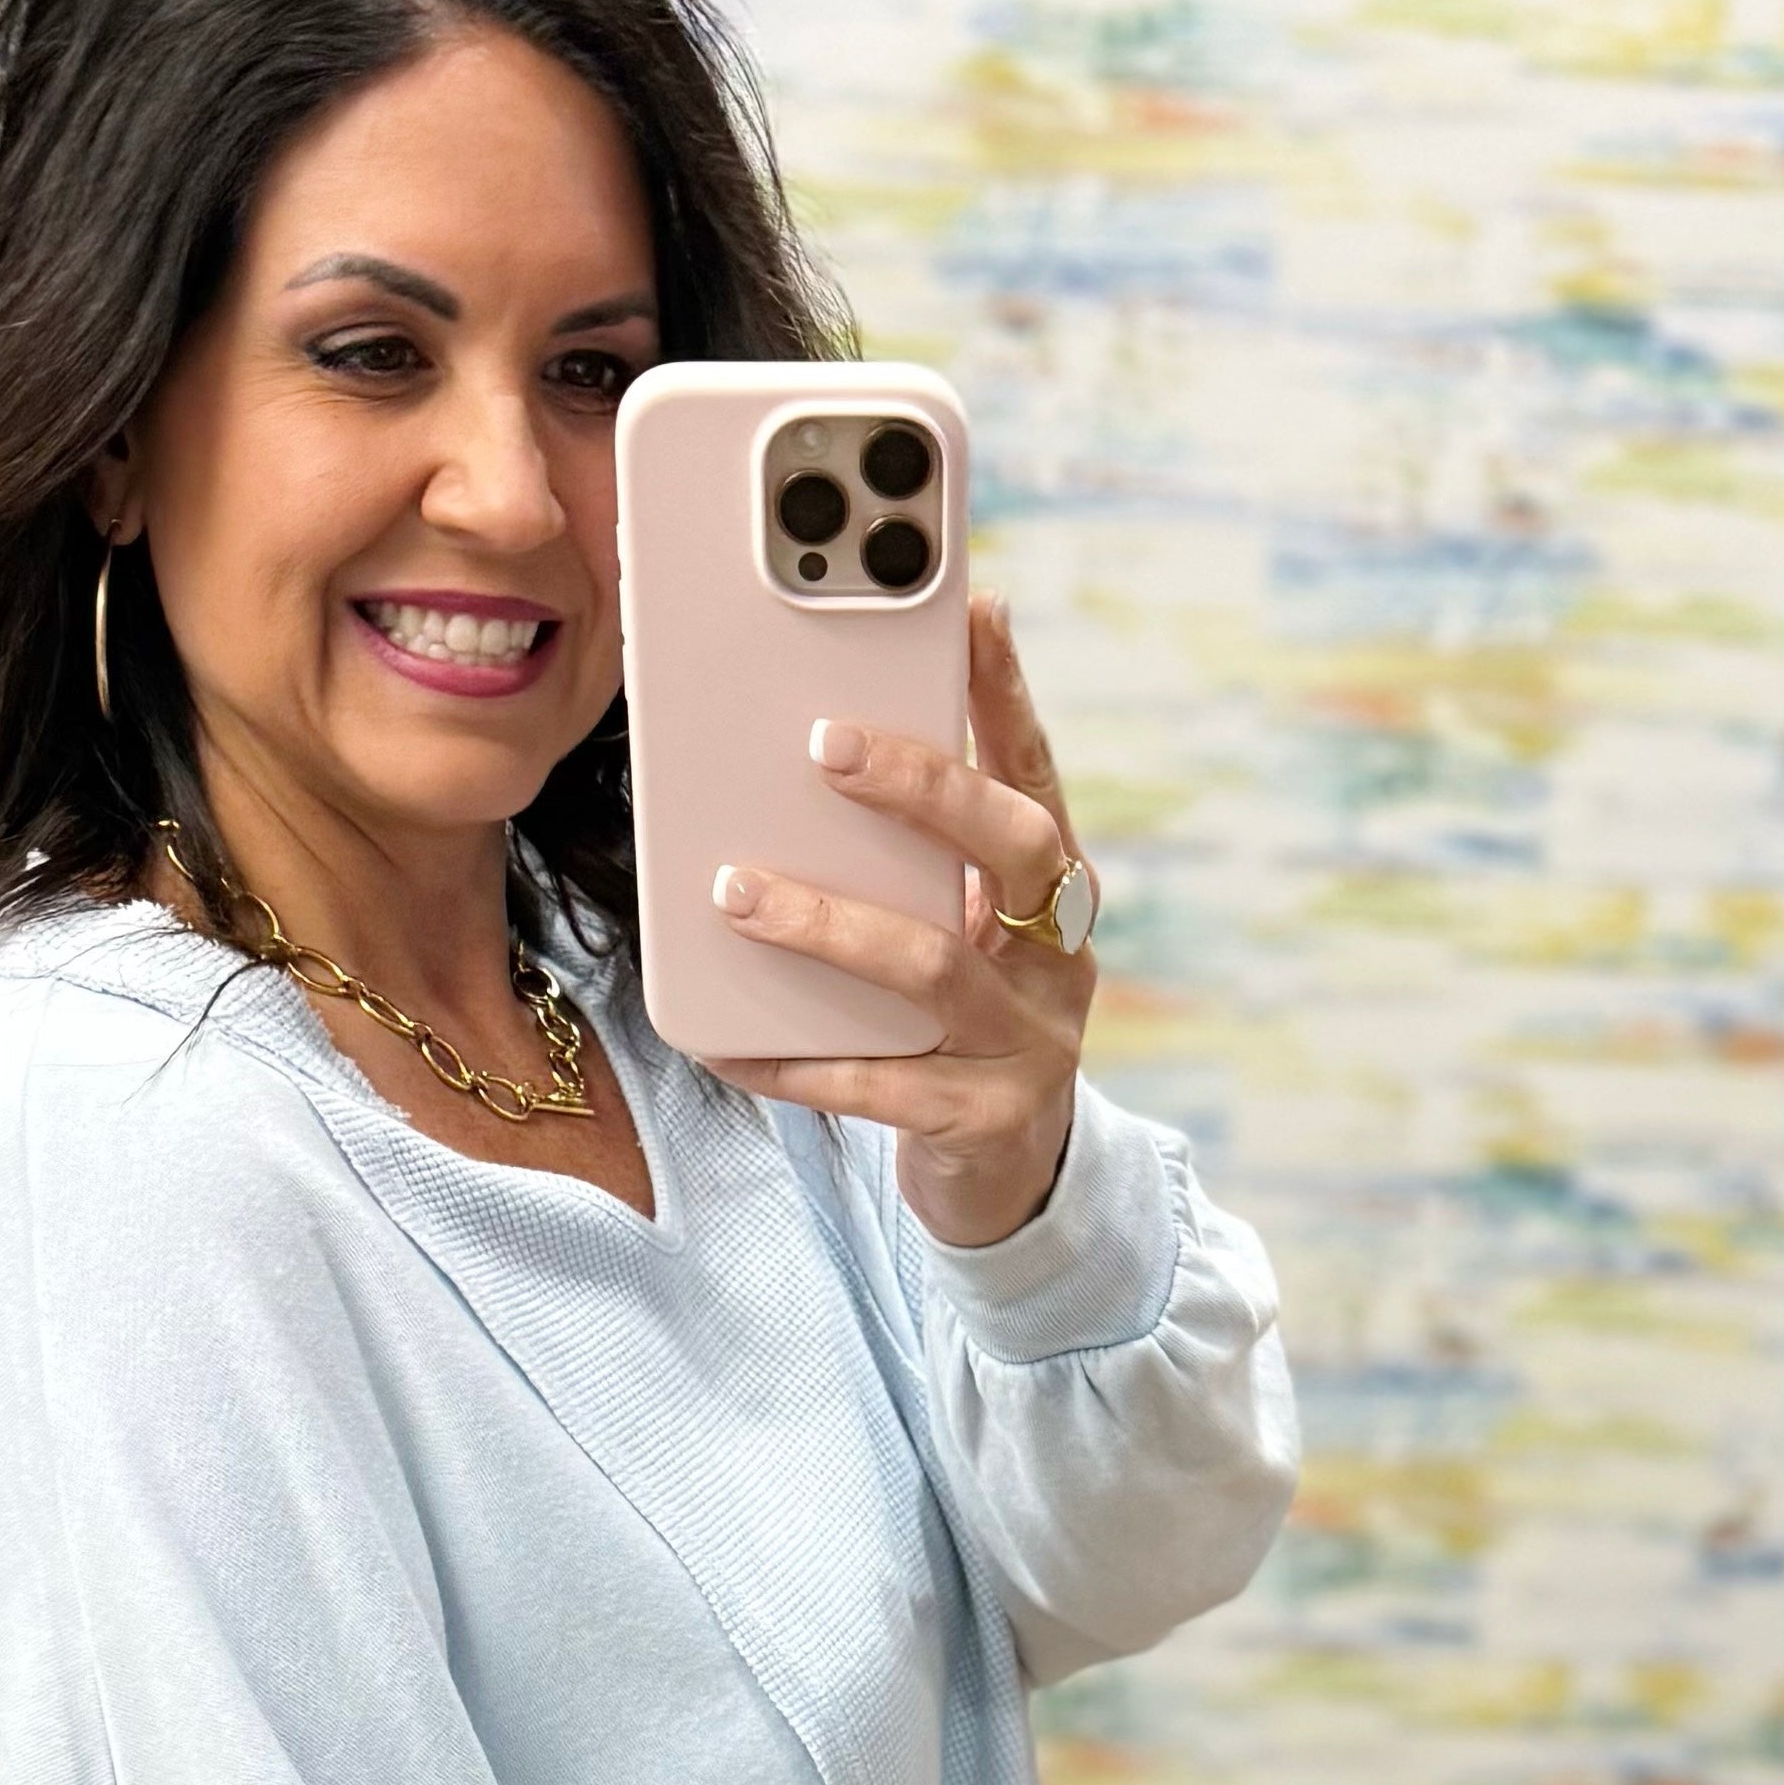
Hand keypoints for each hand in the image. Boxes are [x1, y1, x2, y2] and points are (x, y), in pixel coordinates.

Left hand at [707, 593, 1097, 1249]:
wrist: (1009, 1174)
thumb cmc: (955, 1020)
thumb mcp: (953, 927)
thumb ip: (910, 858)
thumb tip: (800, 755)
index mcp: (1053, 889)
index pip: (1036, 771)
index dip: (1009, 693)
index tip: (975, 609)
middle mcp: (1059, 954)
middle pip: (1011, 845)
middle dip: (922, 787)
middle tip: (823, 745)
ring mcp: (1029, 1040)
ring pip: (933, 965)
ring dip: (827, 923)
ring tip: (734, 890)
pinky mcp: (982, 1120)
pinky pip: (876, 1084)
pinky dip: (793, 1058)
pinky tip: (724, 1042)